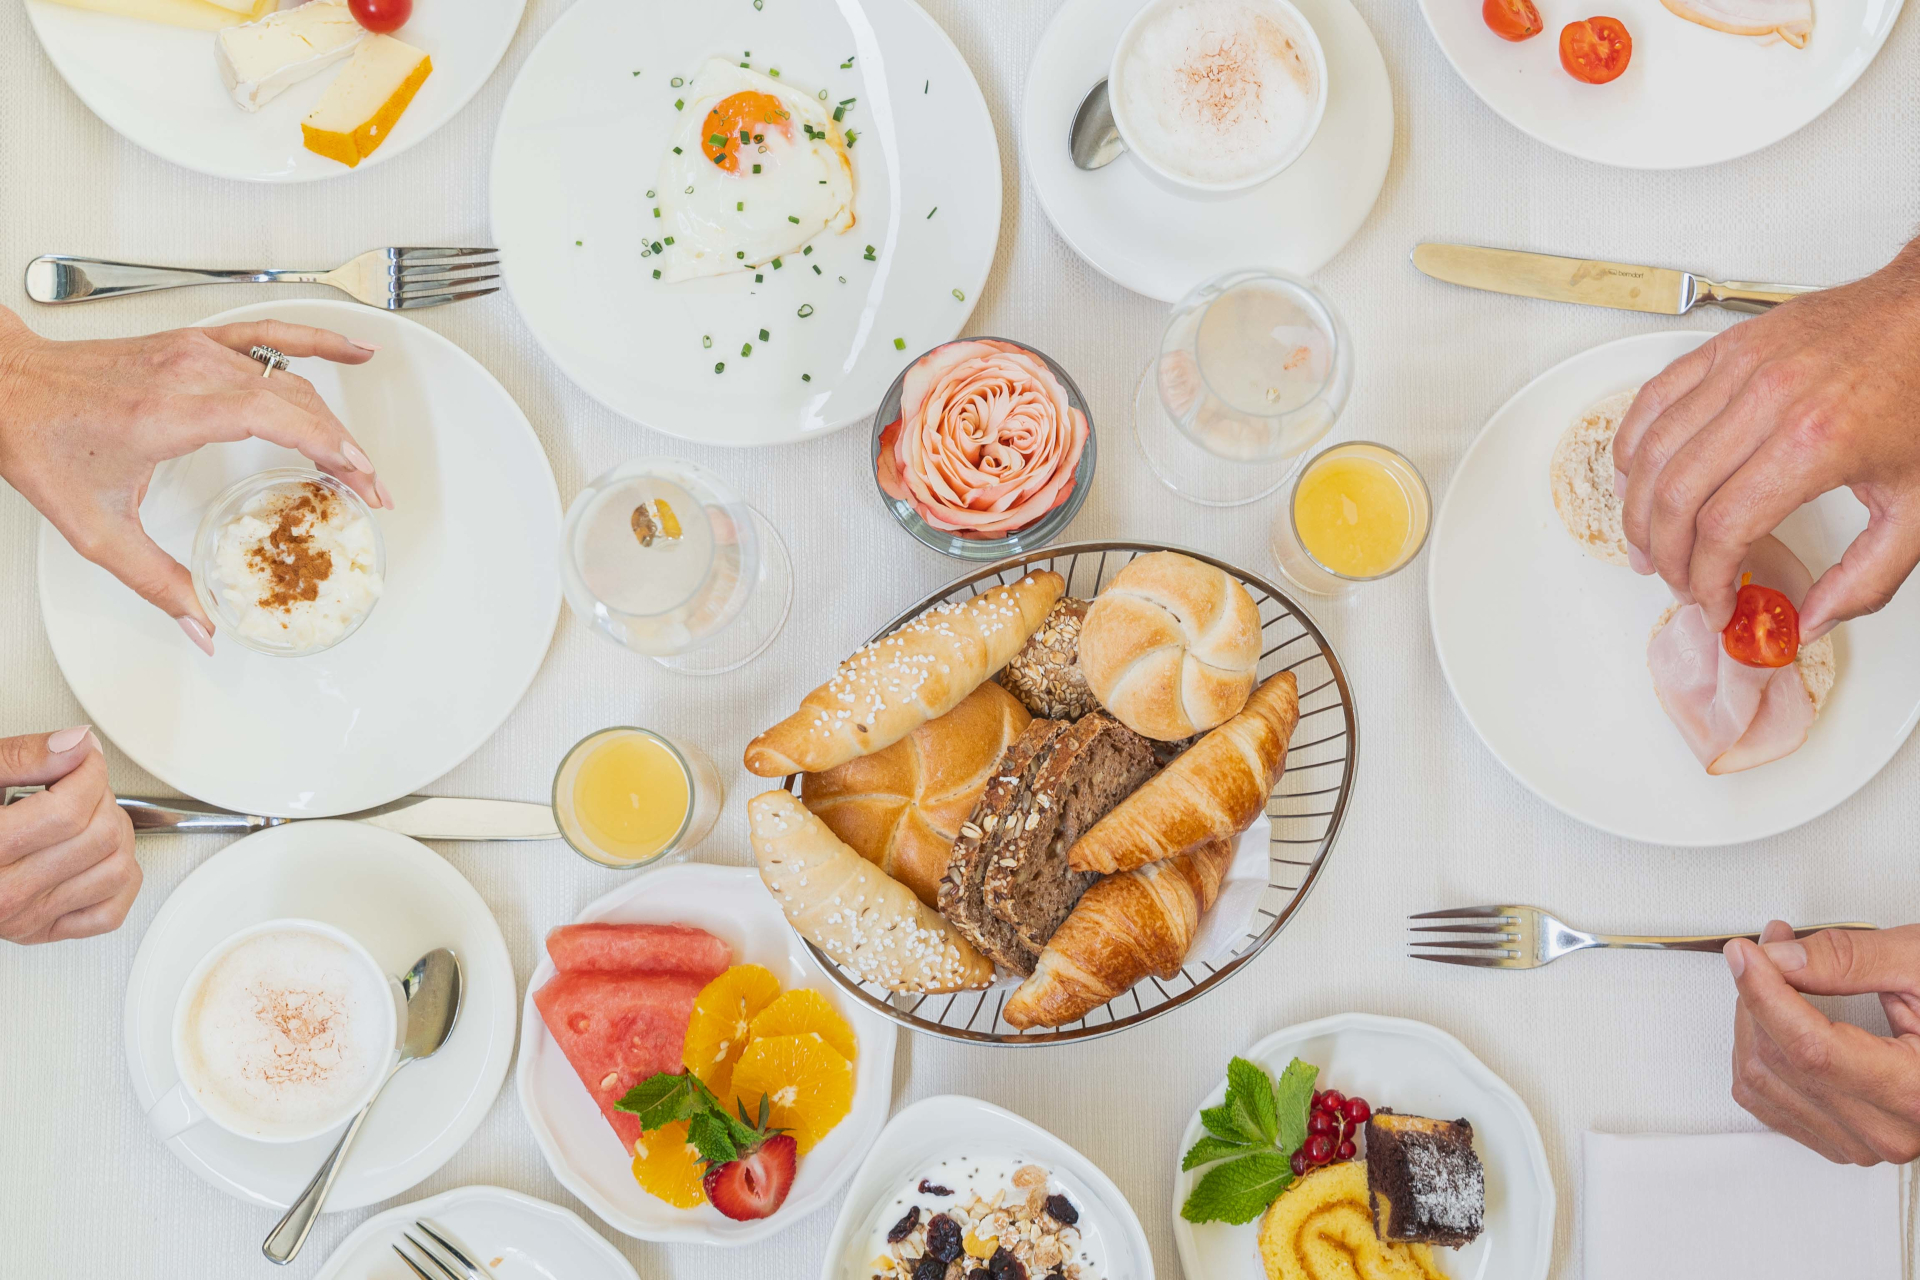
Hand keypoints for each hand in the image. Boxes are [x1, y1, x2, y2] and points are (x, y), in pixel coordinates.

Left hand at [0, 308, 387, 653]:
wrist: (5, 386)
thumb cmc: (41, 440)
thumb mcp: (97, 529)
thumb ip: (157, 581)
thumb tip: (202, 623)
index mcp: (168, 412)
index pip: (274, 416)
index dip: (327, 446)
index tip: (360, 477)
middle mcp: (189, 372)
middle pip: (294, 401)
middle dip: (343, 448)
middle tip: (369, 489)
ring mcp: (195, 350)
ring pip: (290, 376)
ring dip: (333, 418)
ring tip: (360, 457)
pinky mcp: (195, 342)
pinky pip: (271, 334)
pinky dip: (318, 341)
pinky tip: (353, 351)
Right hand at [0, 727, 139, 944]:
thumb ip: (21, 757)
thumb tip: (77, 745)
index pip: (69, 811)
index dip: (90, 772)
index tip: (84, 759)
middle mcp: (4, 894)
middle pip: (98, 837)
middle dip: (102, 798)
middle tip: (80, 785)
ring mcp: (25, 918)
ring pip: (116, 871)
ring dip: (117, 835)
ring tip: (88, 816)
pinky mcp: (40, 932)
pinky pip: (110, 913)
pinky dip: (119, 880)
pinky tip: (95, 856)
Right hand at [1611, 244, 1919, 638]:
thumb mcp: (1919, 505)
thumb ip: (1868, 577)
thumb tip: (1812, 619)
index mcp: (1814, 443)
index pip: (1723, 530)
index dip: (1708, 581)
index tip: (1717, 604)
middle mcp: (1768, 401)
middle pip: (1677, 497)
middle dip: (1668, 557)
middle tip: (1681, 584)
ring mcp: (1740, 368)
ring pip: (1652, 453)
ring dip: (1637, 511)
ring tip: (1646, 546)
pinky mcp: (1726, 348)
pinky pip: (1653, 399)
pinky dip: (1631, 446)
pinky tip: (1635, 478)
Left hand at [1724, 921, 1919, 1164]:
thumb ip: (1851, 958)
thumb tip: (1781, 958)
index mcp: (1918, 1092)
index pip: (1812, 1050)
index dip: (1765, 993)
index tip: (1745, 952)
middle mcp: (1892, 1132)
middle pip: (1781, 1062)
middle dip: (1758, 993)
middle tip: (1773, 947)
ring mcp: (1865, 1143)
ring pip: (1762, 1082)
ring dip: (1753, 1020)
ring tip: (1777, 973)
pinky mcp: (1844, 1141)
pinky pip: (1766, 1101)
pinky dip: (1757, 1051)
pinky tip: (1774, 1015)